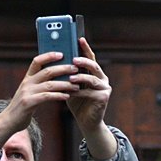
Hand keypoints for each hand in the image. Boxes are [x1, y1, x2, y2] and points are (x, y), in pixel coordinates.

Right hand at [0, 52, 79, 159]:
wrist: (8, 122)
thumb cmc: (22, 108)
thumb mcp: (28, 93)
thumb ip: (38, 85)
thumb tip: (55, 79)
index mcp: (27, 79)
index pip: (37, 61)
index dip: (49, 56)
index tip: (61, 53)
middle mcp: (26, 83)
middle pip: (47, 71)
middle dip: (63, 69)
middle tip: (76, 69)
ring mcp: (27, 93)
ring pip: (49, 84)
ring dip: (64, 84)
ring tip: (76, 85)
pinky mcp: (28, 103)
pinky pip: (46, 97)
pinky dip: (58, 95)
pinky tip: (67, 96)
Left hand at [67, 38, 117, 160]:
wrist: (86, 123)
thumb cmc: (77, 103)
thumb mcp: (71, 86)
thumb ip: (67, 74)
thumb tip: (55, 61)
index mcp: (95, 73)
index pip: (90, 57)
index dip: (85, 48)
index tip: (79, 38)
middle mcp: (102, 78)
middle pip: (93, 65)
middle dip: (83, 61)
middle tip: (73, 59)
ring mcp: (105, 88)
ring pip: (92, 79)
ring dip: (80, 77)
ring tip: (70, 77)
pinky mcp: (104, 98)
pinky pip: (90, 93)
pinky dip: (79, 92)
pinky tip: (71, 92)